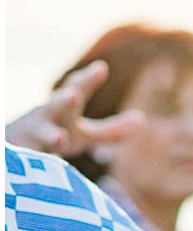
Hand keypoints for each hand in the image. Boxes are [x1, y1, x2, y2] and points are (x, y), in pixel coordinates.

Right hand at [5, 60, 142, 158]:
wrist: (12, 147)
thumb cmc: (53, 136)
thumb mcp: (82, 134)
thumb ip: (111, 130)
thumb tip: (141, 120)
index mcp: (63, 109)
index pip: (75, 90)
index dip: (86, 80)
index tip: (100, 68)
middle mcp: (46, 117)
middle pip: (55, 107)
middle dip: (64, 102)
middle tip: (73, 95)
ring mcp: (31, 135)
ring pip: (39, 134)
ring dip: (49, 136)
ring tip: (59, 139)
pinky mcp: (20, 153)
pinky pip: (22, 158)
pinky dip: (26, 160)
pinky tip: (30, 162)